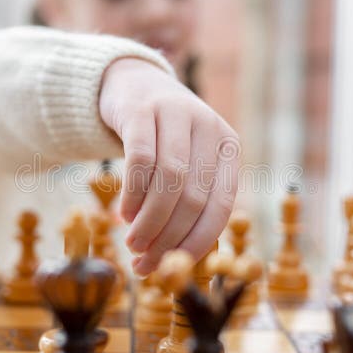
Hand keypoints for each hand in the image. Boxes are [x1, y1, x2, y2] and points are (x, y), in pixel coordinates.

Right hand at [99, 58, 239, 275]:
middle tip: (144, 263)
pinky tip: (123, 214)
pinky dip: (133, 194)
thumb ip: (190, 200)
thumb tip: (178, 261)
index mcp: (228, 146)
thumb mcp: (188, 161)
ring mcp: (176, 113)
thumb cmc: (163, 139)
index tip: (174, 268)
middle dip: (167, 237)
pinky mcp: (142, 109)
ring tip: (132, 243)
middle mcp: (209, 126)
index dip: (197, 242)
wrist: (133, 84)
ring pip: (169, 181)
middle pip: (193, 197)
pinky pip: (140, 160)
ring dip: (148, 221)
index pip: (222, 206)